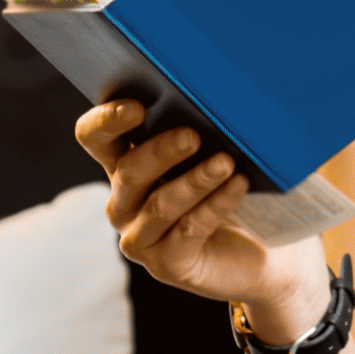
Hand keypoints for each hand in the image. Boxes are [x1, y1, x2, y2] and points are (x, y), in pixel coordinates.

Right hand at [75, 100, 322, 319]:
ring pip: (159, 205)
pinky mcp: (166, 265)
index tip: (136, 106)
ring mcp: (140, 237)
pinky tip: (238, 186)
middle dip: (159, 151)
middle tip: (193, 136)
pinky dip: (214, 207)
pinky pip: (187, 232)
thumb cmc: (231, 189)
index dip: (106, 121)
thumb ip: (202, 125)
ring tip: (226, 163)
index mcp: (124, 165)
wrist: (260, 254)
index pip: (94, 137)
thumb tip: (220, 88)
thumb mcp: (213, 152)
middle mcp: (123, 202)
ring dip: (194, 181)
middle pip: (128, 172)